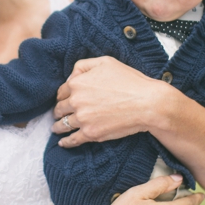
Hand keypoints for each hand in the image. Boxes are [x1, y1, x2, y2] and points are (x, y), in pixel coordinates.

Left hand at [52, 56, 167, 147]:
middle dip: (59, 111)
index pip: (61, 91)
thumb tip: (71, 77)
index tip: (64, 100)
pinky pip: (72, 140)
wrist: (147, 103)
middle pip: (60, 108)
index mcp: (77, 83)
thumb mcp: (105, 62)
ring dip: (58, 126)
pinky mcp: (91, 133)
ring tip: (56, 128)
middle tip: (60, 114)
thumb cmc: (130, 81)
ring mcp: (82, 119)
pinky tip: (63, 142)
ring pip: (62, 124)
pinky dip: (66, 142)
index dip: (63, 95)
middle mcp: (76, 101)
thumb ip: (83, 65)